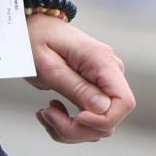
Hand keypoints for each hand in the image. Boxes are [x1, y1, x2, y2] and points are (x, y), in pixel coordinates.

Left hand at [24, 13, 134, 143]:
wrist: (31, 26)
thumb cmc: (35, 40)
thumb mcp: (48, 65)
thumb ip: (76, 87)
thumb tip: (103, 109)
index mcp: (101, 61)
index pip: (124, 102)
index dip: (102, 120)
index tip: (74, 117)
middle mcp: (110, 72)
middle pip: (111, 120)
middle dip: (78, 129)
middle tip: (47, 114)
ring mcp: (104, 82)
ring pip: (99, 126)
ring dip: (70, 129)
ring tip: (45, 112)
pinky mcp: (95, 91)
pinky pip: (90, 121)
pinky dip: (69, 125)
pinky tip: (52, 111)